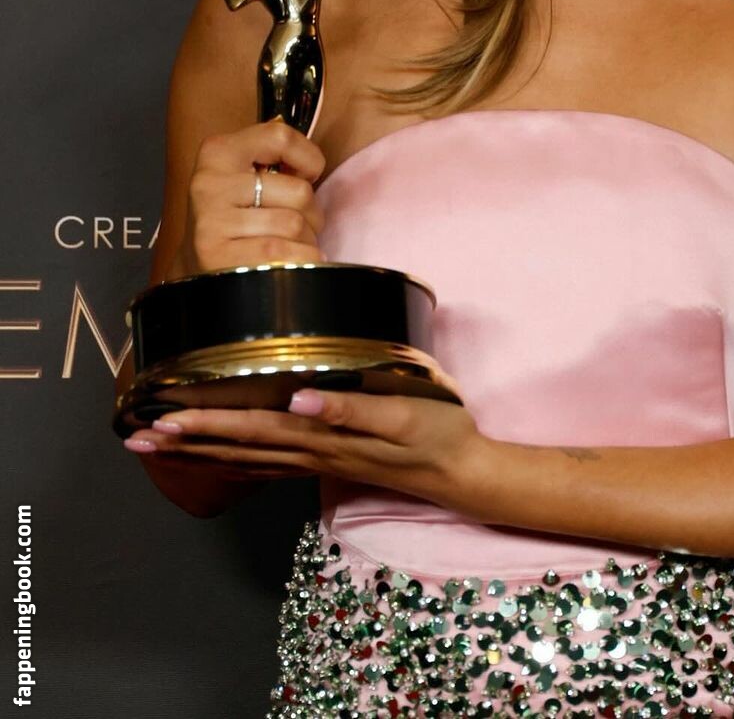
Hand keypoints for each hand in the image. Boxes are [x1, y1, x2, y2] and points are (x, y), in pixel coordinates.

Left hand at [122, 388, 490, 510]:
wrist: (461, 471)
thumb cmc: (436, 431)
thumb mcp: (402, 413)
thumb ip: (351, 407)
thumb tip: (300, 399)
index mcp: (322, 435)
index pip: (251, 430)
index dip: (204, 425)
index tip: (160, 420)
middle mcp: (311, 451)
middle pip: (237, 450)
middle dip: (185, 444)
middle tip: (136, 440)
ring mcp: (317, 461)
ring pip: (247, 461)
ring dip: (200, 454)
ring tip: (159, 449)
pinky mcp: (328, 460)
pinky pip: (267, 464)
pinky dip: (233, 461)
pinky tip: (218, 458)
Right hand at [178, 120, 325, 275]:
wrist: (201, 269)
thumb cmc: (236, 220)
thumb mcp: (245, 178)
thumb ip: (276, 162)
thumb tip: (313, 169)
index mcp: (219, 152)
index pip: (280, 137)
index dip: (308, 158)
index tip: (307, 176)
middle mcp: (210, 182)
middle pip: (299, 191)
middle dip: (312, 214)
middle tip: (299, 225)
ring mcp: (211, 220)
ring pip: (294, 225)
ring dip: (306, 241)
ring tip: (291, 245)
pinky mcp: (217, 255)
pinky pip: (284, 254)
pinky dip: (299, 260)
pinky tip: (288, 262)